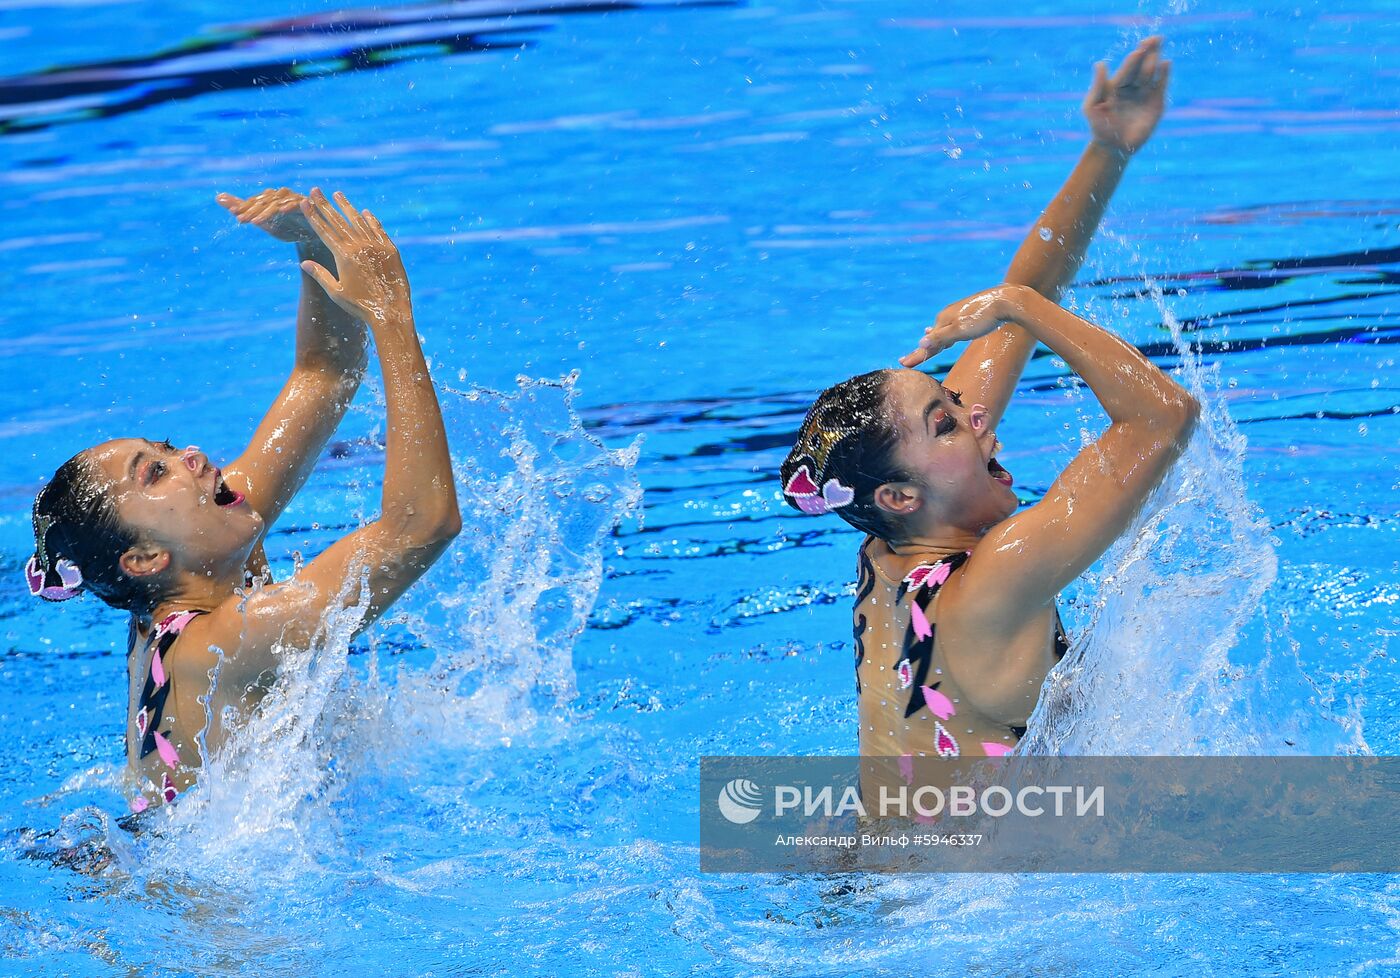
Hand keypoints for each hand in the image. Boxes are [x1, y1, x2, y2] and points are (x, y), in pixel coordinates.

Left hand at [217, 187, 319, 245]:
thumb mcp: (262, 220)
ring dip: (267, 211)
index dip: (245, 207)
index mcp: (270, 198)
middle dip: (252, 211)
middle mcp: (281, 195)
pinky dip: (291, 204)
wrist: (311, 237)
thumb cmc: (286, 226)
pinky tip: (283, 210)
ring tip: (257, 222)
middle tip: (241, 220)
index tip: (235, 216)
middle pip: (264, 201)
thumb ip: (242, 209)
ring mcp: (295, 198)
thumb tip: (218, 197)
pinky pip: (298, 203)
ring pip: (278, 202)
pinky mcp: (308, 204)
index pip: (255, 201)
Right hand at [298, 188, 410, 322]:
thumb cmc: (360, 306)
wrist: (390, 312)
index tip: (305, 202)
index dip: (314, 215)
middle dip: (325, 204)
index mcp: (344, 256)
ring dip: (347, 207)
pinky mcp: (391, 250)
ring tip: (337, 194)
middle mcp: (359, 247)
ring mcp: (376, 247)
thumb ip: (320, 275)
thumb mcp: (336, 292)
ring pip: (359, 221)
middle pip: (339, 221)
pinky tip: (365, 212)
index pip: (325, 231)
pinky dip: (371, 220)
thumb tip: (303, 263)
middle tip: (315, 190)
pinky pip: (379, 230)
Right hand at [900, 285, 1028, 367]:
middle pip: (933, 337)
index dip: (916, 354)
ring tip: (922, 347)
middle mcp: (947, 315)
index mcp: (943, 320)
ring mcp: (958, 313)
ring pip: (942, 331)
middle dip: (922, 349)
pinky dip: (944, 332)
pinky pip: (951, 326)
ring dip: (933, 340)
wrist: (1006, 301)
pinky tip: (942, 328)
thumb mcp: (960, 331)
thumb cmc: (983, 318)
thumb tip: (922, 342)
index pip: (927, 342)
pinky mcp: (968, 313)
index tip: (903, 363)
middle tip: (906, 361)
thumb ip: (941, 337)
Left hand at [1083, 35, 1169, 155]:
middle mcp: (1132, 85)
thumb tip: (1101, 63)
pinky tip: (1166, 64)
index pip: (1126, 69)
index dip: (1132, 60)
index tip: (1138, 51)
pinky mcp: (1157, 102)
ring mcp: (1145, 93)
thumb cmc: (1100, 128)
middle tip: (1154, 38)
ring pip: (1151, 73)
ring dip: (1154, 61)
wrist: (1115, 147)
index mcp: (1116, 85)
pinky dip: (1164, 74)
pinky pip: (1161, 85)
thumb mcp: (1093, 107)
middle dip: (1147, 52)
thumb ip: (1097, 86)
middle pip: (1141, 65)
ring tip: (1157, 49)